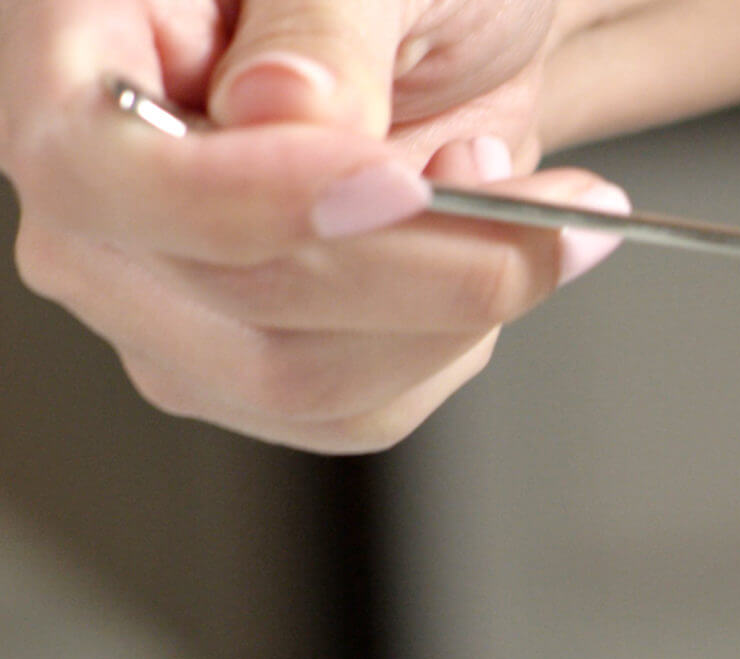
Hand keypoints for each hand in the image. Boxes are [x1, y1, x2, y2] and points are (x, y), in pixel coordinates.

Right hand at [0, 0, 627, 451]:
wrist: (457, 26)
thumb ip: (319, 22)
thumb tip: (277, 108)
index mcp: (79, 45)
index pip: (96, 170)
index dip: (252, 199)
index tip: (401, 182)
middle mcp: (102, 186)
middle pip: (226, 296)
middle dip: (419, 258)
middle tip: (532, 191)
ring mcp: (161, 294)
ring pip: (301, 376)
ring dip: (456, 301)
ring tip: (508, 191)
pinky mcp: (247, 365)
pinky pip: (357, 409)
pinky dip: (457, 342)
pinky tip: (481, 252)